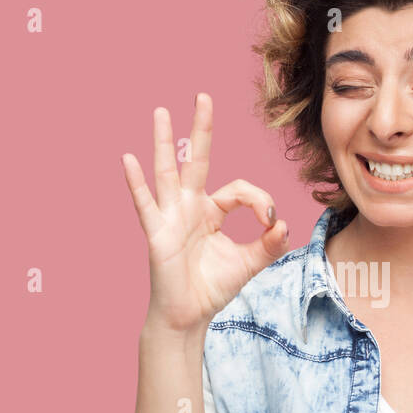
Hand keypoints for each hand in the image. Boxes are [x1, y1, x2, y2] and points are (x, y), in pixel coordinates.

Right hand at [122, 93, 288, 332]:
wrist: (188, 317)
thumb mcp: (248, 264)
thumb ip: (268, 245)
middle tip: (203, 96)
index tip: (271, 223)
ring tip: (161, 111)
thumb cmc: (212, 288)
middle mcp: (189, 207)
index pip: (238, 190)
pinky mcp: (157, 233)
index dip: (260, 201)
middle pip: (196, 160)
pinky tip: (128, 159)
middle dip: (201, 129)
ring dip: (163, 142)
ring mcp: (171, 217)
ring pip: (167, 172)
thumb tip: (284, 225)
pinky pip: (145, 204)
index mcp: (211, 212)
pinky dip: (136, 183)